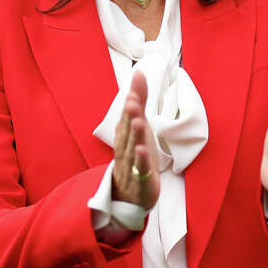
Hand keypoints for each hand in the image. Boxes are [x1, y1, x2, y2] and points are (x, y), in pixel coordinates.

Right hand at [111, 71, 158, 208]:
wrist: (129, 194)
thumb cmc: (134, 154)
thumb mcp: (139, 126)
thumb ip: (139, 100)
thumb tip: (139, 72)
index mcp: (125, 134)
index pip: (127, 116)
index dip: (132, 103)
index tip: (133, 89)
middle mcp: (125, 147)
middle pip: (128, 131)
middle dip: (130, 116)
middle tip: (132, 100)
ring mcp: (132, 165)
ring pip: (133, 149)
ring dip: (135, 135)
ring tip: (139, 121)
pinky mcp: (141, 180)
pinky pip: (140, 171)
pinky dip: (140, 162)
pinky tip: (142, 151)